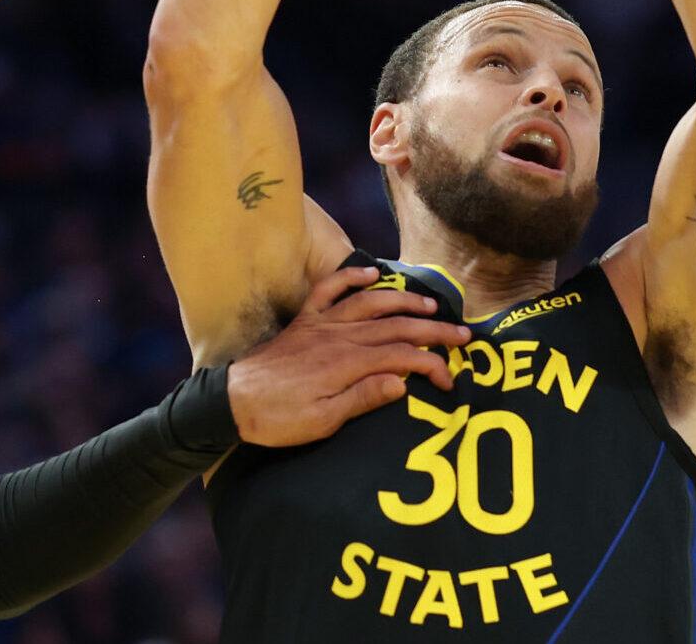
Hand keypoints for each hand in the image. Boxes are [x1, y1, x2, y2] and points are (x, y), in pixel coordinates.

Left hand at [226, 266, 469, 446]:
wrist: (232, 402)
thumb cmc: (278, 419)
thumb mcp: (323, 422)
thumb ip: (362, 399)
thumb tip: (402, 383)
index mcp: (348, 364)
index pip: (403, 358)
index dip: (432, 366)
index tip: (450, 381)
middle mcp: (340, 337)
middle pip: (396, 328)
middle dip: (433, 331)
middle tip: (463, 335)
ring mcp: (322, 325)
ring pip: (371, 304)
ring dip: (403, 302)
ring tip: (430, 306)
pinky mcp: (304, 322)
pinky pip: (330, 290)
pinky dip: (351, 278)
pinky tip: (372, 273)